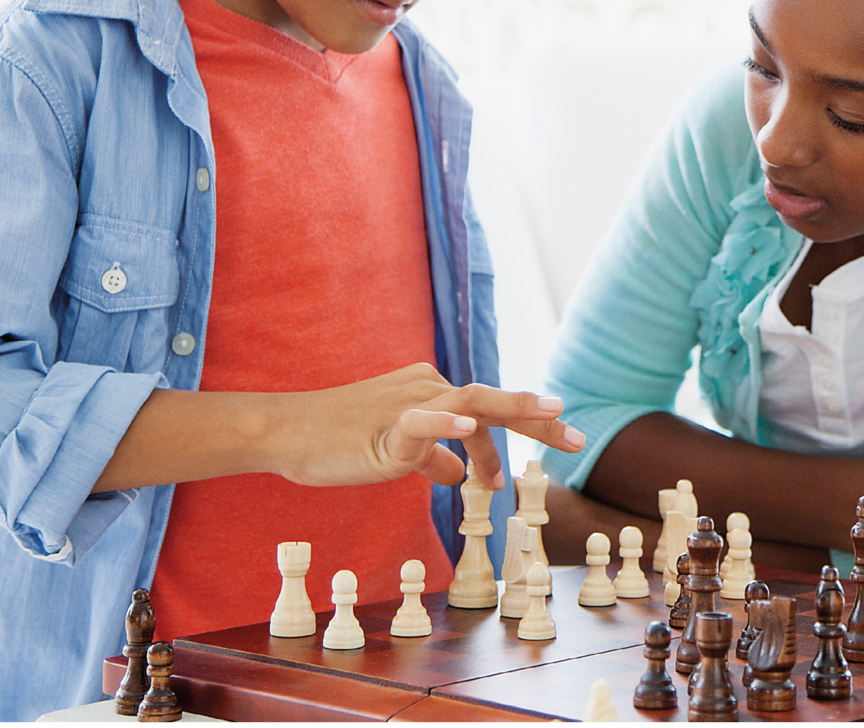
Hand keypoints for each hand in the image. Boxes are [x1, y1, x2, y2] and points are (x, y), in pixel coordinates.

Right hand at [267, 363, 583, 490]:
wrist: (286, 432)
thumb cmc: (338, 440)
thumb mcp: (398, 453)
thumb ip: (432, 459)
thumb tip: (458, 473)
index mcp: (433, 393)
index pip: (490, 409)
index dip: (528, 426)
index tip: (563, 443)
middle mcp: (427, 390)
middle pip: (494, 400)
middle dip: (539, 418)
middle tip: (577, 437)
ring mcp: (407, 405)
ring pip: (471, 399)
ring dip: (514, 406)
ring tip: (551, 412)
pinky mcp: (383, 428)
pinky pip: (420, 421)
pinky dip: (447, 422)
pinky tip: (470, 426)